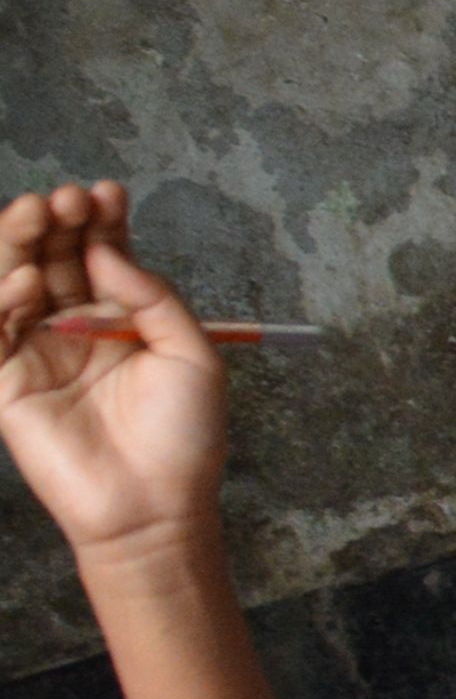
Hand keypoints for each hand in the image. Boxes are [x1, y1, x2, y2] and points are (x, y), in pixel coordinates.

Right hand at [0, 182, 234, 567]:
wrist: (159, 506)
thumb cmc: (185, 437)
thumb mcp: (192, 355)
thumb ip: (154, 297)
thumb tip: (106, 248)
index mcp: (119, 316)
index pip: (101, 252)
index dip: (100, 220)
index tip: (108, 192)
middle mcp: (73, 326)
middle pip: (52, 256)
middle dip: (56, 221)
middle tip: (67, 197)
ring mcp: (36, 351)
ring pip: (14, 281)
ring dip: (21, 241)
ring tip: (38, 211)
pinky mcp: (7, 381)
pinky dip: (4, 299)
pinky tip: (29, 279)